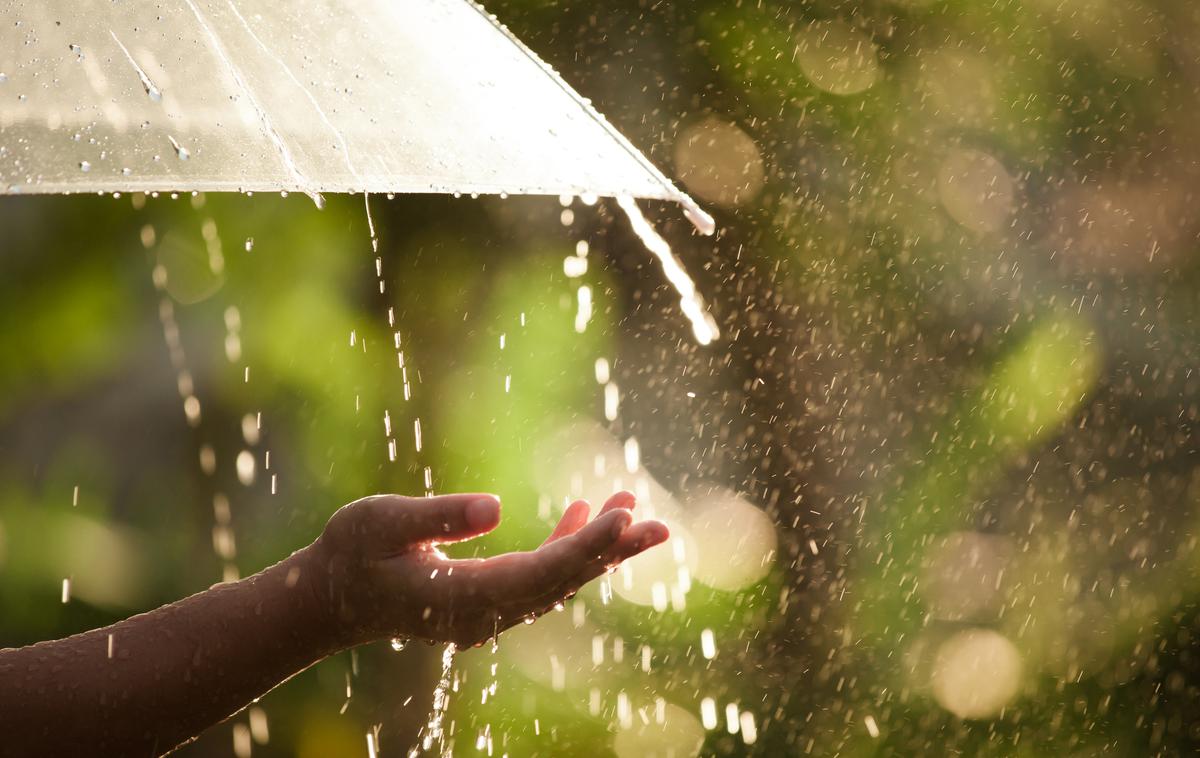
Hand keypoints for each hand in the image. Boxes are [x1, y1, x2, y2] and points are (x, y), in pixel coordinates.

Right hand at [307, 491, 668, 647]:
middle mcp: (486, 612)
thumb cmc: (350, 553)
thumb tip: (495, 507)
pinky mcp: (489, 598)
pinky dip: (567, 546)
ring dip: (598, 548)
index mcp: (463, 597)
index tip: (624, 521)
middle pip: (563, 581)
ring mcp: (490, 610)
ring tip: (634, 507)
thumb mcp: (380, 523)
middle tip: (659, 524)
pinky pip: (541, 576)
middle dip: (612, 551)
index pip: (539, 573)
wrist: (331, 597)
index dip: (585, 547)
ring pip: (560, 580)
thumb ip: (436, 516)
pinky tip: (585, 512)